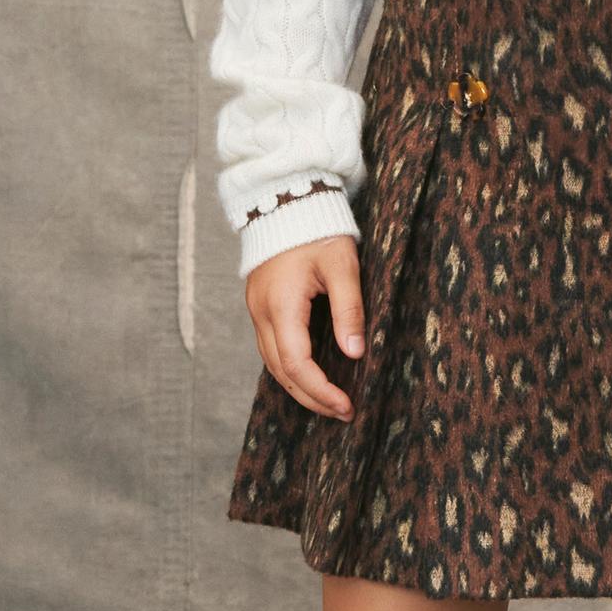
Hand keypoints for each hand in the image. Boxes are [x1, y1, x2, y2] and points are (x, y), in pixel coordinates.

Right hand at [244, 236, 366, 420]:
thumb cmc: (317, 228)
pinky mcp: (260, 306)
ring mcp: (256, 310)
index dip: (321, 391)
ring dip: (299, 387)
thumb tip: (355, 352)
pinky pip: (270, 348)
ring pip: (272, 364)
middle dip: (311, 398)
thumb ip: (349, 309)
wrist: (286, 198)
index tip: (347, 406)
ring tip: (329, 402)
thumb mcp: (342, 266)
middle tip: (343, 412)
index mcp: (281, 306)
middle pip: (281, 372)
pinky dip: (290, 368)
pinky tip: (310, 375)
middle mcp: (262, 313)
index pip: (297, 365)